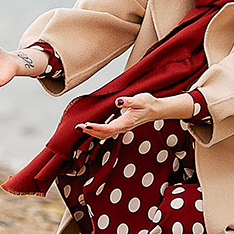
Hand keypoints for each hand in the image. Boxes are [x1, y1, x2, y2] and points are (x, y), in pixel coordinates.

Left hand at [77, 92, 194, 138]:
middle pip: (104, 134)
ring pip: (105, 135)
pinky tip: (91, 128)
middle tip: (78, 127)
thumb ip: (129, 101)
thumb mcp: (140, 99)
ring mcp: (122, 128)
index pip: (109, 128)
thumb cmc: (148, 104)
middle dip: (91, 132)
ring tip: (81, 127)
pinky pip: (107, 132)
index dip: (97, 128)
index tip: (86, 125)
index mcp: (126, 122)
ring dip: (93, 133)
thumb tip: (118, 101)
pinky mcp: (121, 126)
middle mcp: (123, 127)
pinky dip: (98, 131)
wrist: (156, 109)